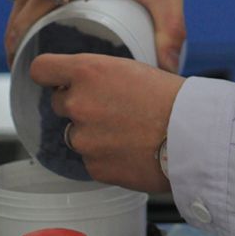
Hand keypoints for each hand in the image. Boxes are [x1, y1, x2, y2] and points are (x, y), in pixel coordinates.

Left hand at [30, 53, 185, 192]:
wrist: (192, 136)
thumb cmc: (171, 98)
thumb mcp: (132, 69)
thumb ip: (100, 76)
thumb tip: (86, 85)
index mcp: (88, 71)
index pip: (41, 69)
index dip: (49, 74)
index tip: (55, 79)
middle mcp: (78, 103)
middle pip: (60, 103)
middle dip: (79, 105)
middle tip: (112, 107)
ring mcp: (83, 138)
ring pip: (76, 133)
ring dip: (93, 133)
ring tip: (128, 130)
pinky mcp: (93, 166)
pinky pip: (91, 159)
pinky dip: (106, 155)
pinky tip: (131, 149)